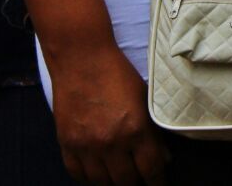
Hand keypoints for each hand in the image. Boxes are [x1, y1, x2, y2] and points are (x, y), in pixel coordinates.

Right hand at [51, 46, 167, 185]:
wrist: (82, 57)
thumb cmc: (116, 73)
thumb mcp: (143, 98)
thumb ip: (153, 131)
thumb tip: (164, 158)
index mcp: (135, 129)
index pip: (150, 170)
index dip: (157, 181)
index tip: (159, 184)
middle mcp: (111, 142)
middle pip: (126, 182)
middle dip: (136, 183)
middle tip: (139, 178)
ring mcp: (86, 145)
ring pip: (101, 183)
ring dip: (112, 182)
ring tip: (120, 177)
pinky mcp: (67, 143)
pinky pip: (77, 173)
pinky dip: (88, 177)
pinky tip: (97, 172)